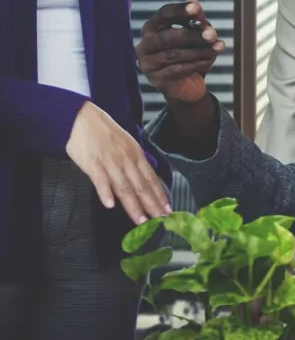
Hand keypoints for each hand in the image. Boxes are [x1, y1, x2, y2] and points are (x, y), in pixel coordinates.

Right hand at [64, 101, 169, 223]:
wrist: (81, 119)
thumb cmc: (104, 132)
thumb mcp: (127, 144)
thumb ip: (136, 162)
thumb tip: (146, 178)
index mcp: (136, 155)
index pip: (151, 179)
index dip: (159, 196)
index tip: (167, 210)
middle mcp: (126, 159)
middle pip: (141, 186)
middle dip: (151, 205)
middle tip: (159, 220)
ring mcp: (109, 162)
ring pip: (124, 187)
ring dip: (133, 205)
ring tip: (140, 220)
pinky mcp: (92, 163)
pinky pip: (100, 180)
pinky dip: (105, 192)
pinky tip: (110, 205)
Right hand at [137, 0, 224, 104]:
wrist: (188, 84)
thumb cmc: (190, 53)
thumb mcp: (196, 35)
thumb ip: (196, 20)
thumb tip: (195, 5)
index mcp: (153, 27)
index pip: (164, 14)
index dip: (179, 10)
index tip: (196, 7)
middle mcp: (145, 44)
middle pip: (168, 36)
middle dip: (193, 35)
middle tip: (213, 34)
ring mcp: (148, 63)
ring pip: (175, 54)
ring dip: (200, 50)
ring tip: (218, 47)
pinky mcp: (156, 79)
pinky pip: (177, 69)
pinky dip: (196, 63)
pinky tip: (209, 60)